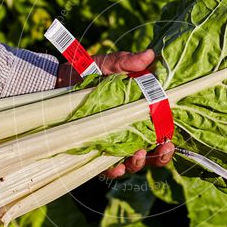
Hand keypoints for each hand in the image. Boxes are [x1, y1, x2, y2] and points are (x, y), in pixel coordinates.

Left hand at [54, 48, 174, 176]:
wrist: (55, 82)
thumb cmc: (86, 72)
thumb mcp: (106, 64)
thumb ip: (125, 62)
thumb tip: (148, 55)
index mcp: (139, 111)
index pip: (161, 130)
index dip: (169, 138)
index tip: (171, 139)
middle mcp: (129, 130)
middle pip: (152, 151)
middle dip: (161, 156)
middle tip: (163, 149)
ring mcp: (113, 142)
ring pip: (133, 162)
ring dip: (139, 162)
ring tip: (137, 155)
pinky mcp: (95, 151)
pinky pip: (107, 167)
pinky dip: (115, 170)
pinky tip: (118, 168)